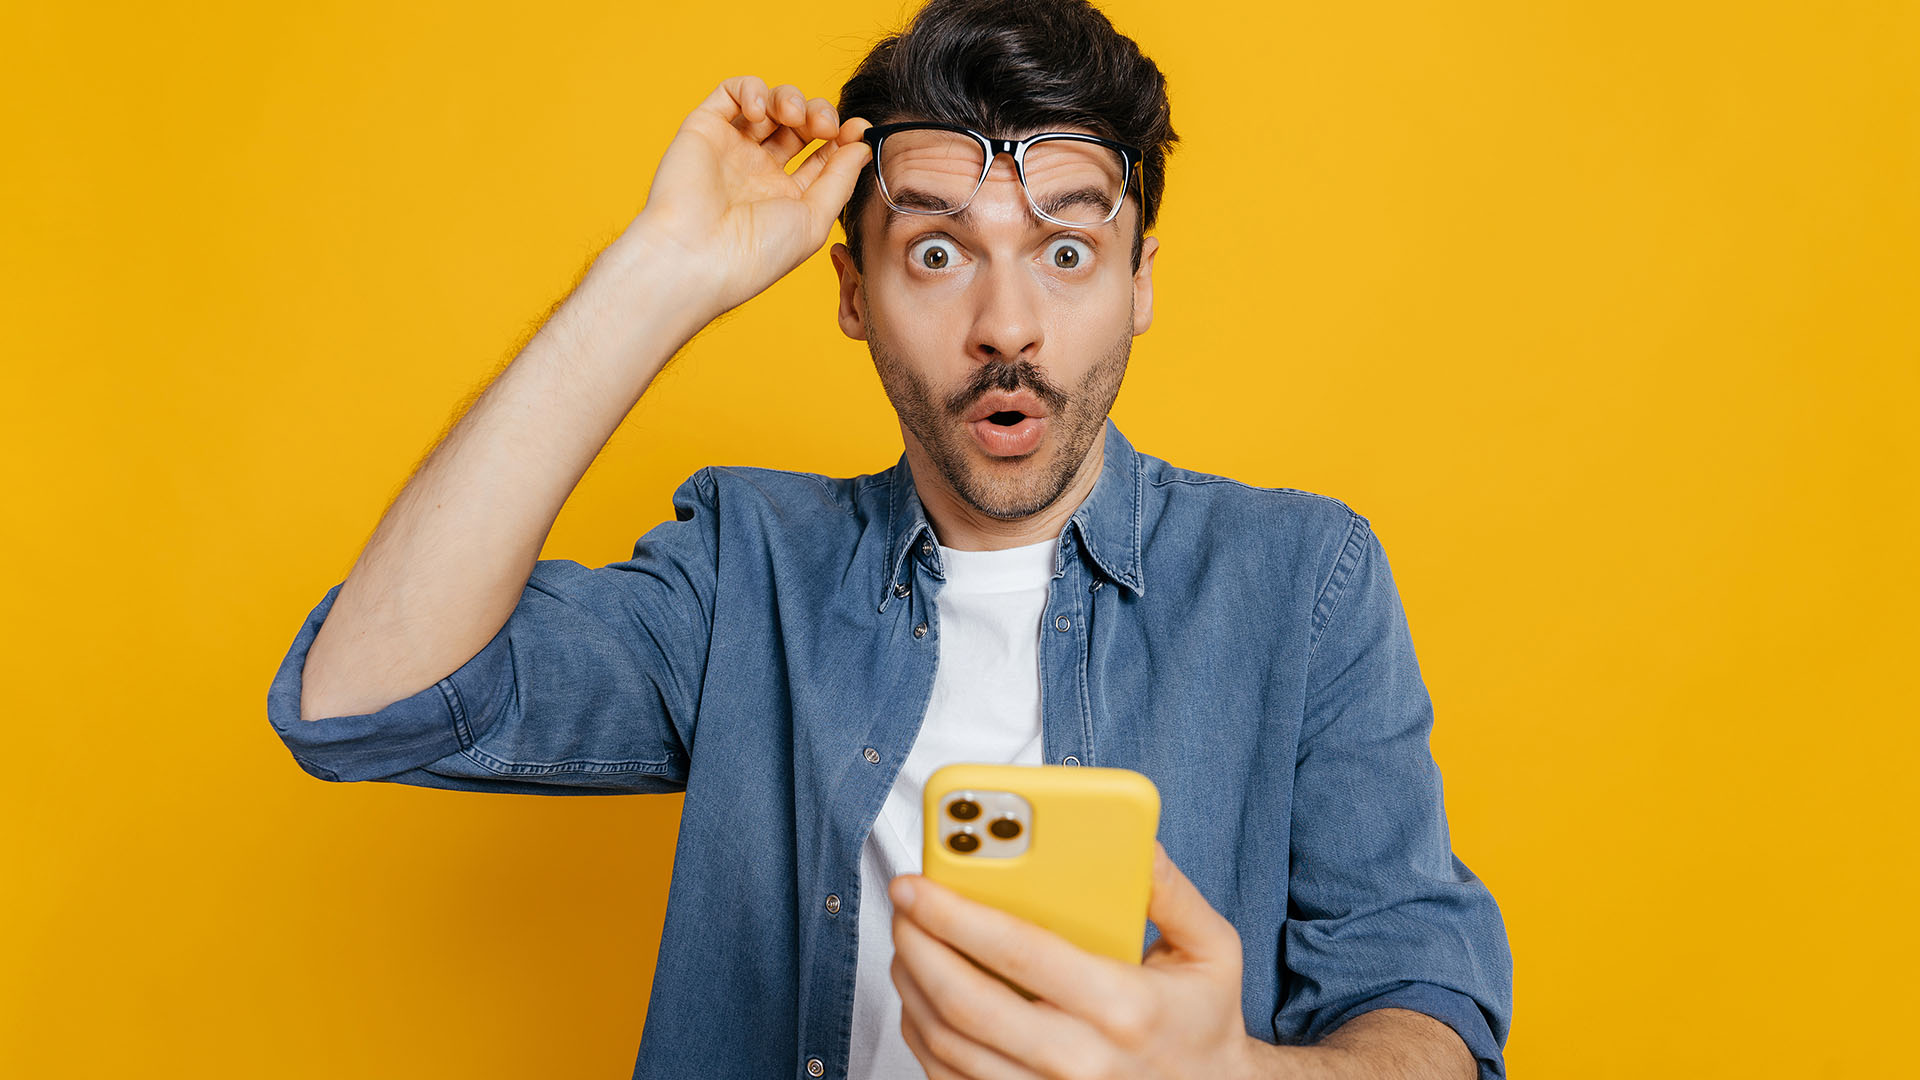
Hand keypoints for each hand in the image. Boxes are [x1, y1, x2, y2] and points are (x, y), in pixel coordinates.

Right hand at [623, 76, 871, 319]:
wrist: (696, 258)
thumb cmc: (754, 253)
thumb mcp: (814, 220)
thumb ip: (840, 179)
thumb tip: (861, 145)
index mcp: (784, 197)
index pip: (820, 154)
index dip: (841, 137)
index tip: (857, 130)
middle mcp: (757, 171)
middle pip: (797, 124)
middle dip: (818, 114)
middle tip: (824, 126)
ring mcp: (730, 149)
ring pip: (768, 103)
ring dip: (790, 98)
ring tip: (793, 115)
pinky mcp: (703, 129)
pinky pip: (729, 92)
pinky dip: (751, 90)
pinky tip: (760, 113)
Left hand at [889, 841, 1264, 1079]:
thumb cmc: (1202, 1021)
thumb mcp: (1212, 950)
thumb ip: (1172, 891)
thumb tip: (1133, 840)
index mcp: (1123, 1006)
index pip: (1019, 952)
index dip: (955, 913)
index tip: (917, 882)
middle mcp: (1081, 1059)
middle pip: (967, 1003)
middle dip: (918, 945)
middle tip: (901, 906)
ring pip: (949, 1044)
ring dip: (912, 988)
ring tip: (907, 942)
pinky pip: (952, 1079)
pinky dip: (924, 1036)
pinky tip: (922, 996)